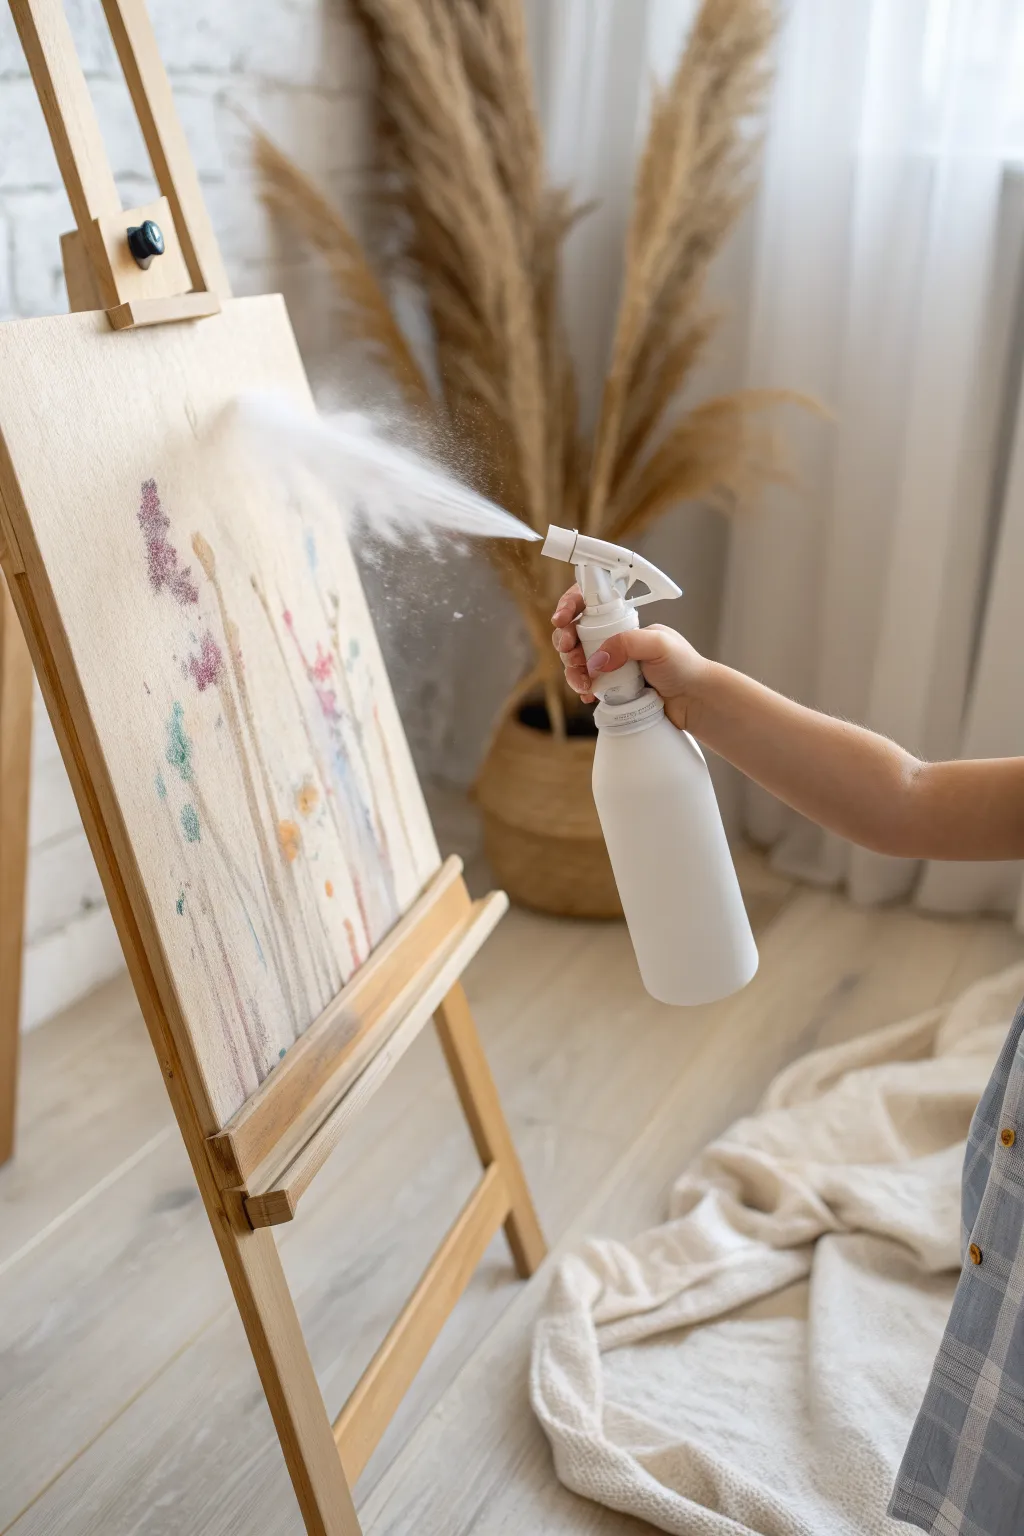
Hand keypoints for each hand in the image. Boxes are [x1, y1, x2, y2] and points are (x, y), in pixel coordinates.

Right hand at [551, 585, 709, 730]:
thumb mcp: (659, 644)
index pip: (590, 605)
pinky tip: (588, 695)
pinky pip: (586, 684)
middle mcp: (614, 641)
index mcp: (624, 623)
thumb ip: (627, 643)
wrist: (695, 701)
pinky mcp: (611, 687)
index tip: (562, 620)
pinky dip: (582, 688)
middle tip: (571, 656)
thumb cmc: (685, 667)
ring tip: (583, 683)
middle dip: (566, 644)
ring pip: (576, 662)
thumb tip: (597, 660)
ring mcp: (611, 664)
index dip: (570, 608)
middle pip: (575, 635)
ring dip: (571, 671)